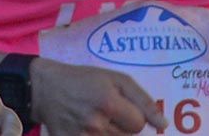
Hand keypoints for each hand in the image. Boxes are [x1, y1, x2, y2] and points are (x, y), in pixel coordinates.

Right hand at [30, 57, 167, 134]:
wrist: (45, 89)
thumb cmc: (83, 79)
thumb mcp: (114, 78)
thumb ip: (143, 100)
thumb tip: (163, 125)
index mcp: (108, 103)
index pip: (139, 125)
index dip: (133, 116)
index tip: (121, 107)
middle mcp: (96, 124)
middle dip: (123, 126)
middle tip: (107, 112)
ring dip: (111, 135)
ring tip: (97, 120)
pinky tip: (88, 128)